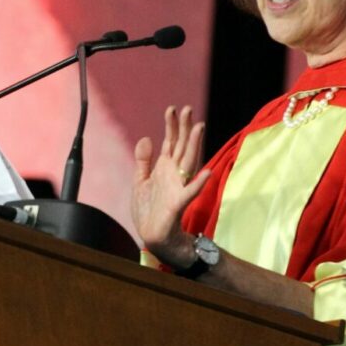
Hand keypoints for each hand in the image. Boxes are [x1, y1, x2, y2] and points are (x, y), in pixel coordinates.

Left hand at [131, 105, 209, 267]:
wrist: (153, 237)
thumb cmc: (149, 211)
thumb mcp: (140, 182)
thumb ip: (143, 160)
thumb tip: (146, 137)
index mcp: (164, 169)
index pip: (171, 142)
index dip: (172, 126)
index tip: (172, 108)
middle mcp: (174, 175)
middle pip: (182, 146)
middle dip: (184, 128)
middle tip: (188, 109)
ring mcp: (177, 187)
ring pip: (188, 162)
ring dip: (194, 146)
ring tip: (199, 128)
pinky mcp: (178, 204)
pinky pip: (189, 193)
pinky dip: (198, 184)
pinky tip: (206, 173)